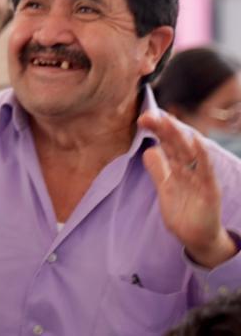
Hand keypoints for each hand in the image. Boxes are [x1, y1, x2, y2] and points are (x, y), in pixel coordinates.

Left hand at [139, 112, 238, 267]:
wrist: (197, 238)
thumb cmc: (183, 212)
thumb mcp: (166, 190)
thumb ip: (158, 171)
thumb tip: (149, 151)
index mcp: (178, 168)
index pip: (167, 145)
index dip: (158, 131)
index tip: (144, 118)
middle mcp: (190, 170)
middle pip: (176, 144)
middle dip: (164, 129)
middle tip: (149, 115)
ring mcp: (200, 178)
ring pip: (189, 152)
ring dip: (179, 135)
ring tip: (168, 120)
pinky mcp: (209, 189)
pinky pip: (205, 169)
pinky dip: (202, 154)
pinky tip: (196, 141)